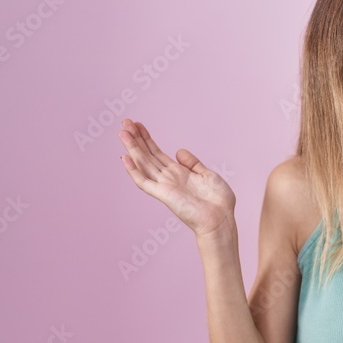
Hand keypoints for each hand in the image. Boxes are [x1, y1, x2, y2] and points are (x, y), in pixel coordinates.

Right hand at [118, 119, 235, 238]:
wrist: (221, 219)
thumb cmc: (218, 201)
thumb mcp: (208, 174)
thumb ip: (193, 163)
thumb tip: (179, 151)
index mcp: (179, 173)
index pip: (157, 153)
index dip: (147, 139)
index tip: (138, 125)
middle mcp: (168, 178)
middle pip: (147, 155)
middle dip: (136, 139)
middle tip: (125, 122)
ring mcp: (164, 186)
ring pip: (143, 163)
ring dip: (132, 148)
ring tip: (122, 132)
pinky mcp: (163, 195)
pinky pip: (144, 182)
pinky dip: (134, 171)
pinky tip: (125, 158)